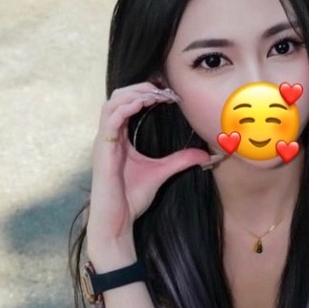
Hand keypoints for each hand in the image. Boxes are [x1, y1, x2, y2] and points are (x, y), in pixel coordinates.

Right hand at [87, 82, 216, 253]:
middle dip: (142, 87)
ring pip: (112, 102)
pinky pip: (110, 119)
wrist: (117, 220)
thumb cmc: (131, 198)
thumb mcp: (162, 173)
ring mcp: (104, 141)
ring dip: (135, 93)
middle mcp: (110, 135)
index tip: (171, 94)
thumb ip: (181, 161)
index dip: (148, 93)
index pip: (129, 103)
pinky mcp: (103, 149)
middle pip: (120, 96)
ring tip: (156, 94)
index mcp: (120, 137)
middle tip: (166, 91)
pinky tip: (143, 103)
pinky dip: (126, 107)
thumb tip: (205, 155)